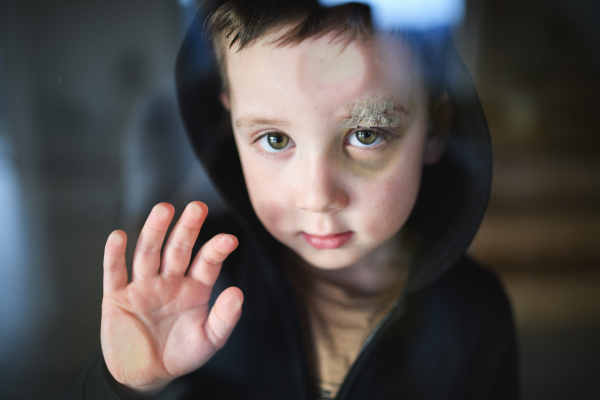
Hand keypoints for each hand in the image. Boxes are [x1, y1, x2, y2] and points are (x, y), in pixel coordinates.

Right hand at [101, 202, 242, 393]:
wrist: (145, 374)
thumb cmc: (180, 354)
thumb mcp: (208, 341)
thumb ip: (224, 319)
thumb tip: (238, 294)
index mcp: (195, 288)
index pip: (207, 262)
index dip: (216, 250)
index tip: (229, 240)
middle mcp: (170, 280)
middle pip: (178, 249)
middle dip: (187, 228)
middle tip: (197, 207)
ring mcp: (143, 286)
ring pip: (148, 253)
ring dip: (155, 231)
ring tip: (164, 210)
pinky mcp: (117, 297)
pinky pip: (114, 273)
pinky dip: (115, 255)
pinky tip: (119, 236)